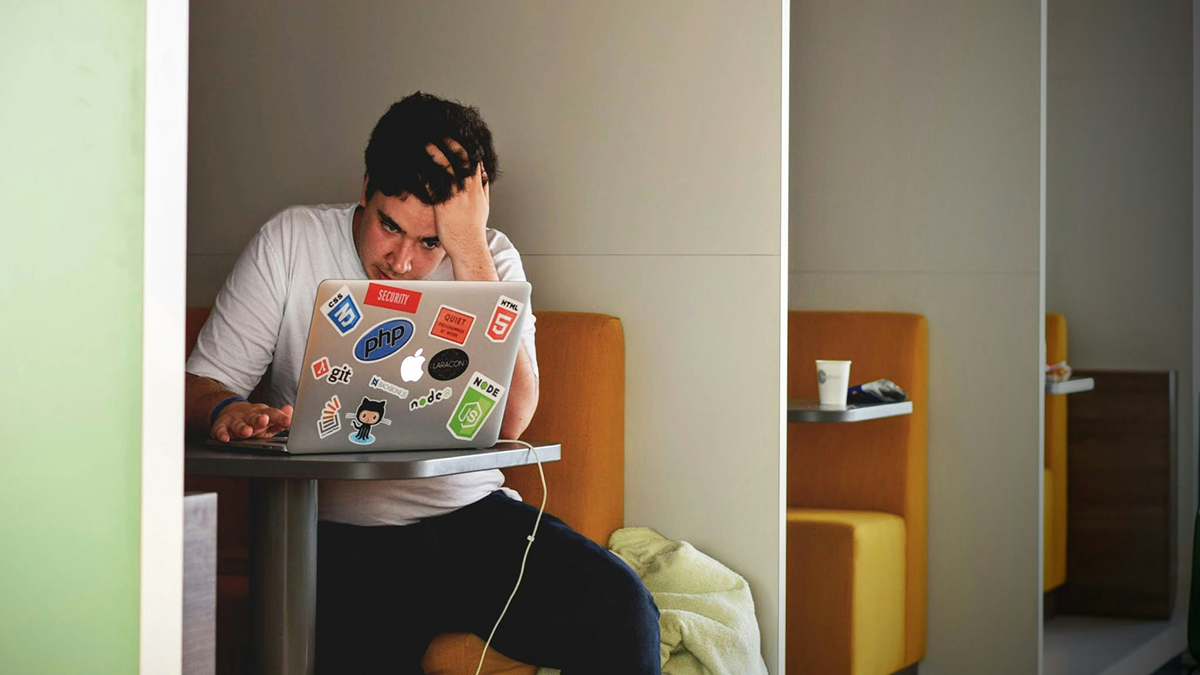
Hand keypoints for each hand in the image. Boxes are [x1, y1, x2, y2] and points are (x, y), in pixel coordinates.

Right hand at [211, 401, 292, 441]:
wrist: (230, 411)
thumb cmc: (254, 420)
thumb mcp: (269, 419)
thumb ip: (280, 419)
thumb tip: (290, 410)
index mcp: (262, 413)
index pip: (272, 414)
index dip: (280, 418)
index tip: (287, 422)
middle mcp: (249, 415)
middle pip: (254, 417)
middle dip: (259, 419)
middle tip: (264, 420)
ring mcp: (234, 420)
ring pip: (238, 424)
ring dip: (242, 428)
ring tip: (247, 432)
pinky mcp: (221, 426)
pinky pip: (220, 430)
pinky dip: (222, 434)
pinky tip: (225, 438)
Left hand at [425, 139, 490, 263]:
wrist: (469, 247)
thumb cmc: (473, 230)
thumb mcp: (484, 206)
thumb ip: (483, 188)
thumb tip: (484, 174)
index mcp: (477, 188)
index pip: (473, 160)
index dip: (465, 146)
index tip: (456, 136)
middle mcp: (468, 190)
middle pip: (461, 158)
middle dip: (450, 143)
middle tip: (439, 132)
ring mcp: (456, 197)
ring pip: (446, 167)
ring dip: (435, 152)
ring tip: (425, 142)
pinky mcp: (443, 205)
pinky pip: (433, 184)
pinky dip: (424, 173)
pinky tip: (415, 166)